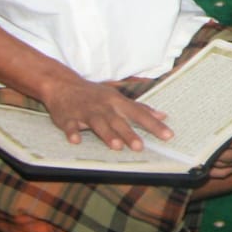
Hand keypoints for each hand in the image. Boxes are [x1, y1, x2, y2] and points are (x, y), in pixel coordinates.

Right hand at [41, 76, 171, 149]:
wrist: (62, 84)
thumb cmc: (95, 95)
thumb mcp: (118, 98)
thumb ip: (140, 108)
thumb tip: (163, 115)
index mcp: (118, 102)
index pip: (139, 114)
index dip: (154, 125)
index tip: (169, 136)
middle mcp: (104, 107)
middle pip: (118, 121)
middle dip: (129, 133)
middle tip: (140, 147)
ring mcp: (85, 111)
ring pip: (97, 123)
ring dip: (106, 134)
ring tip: (116, 146)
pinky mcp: (67, 117)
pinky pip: (69, 125)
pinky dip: (72, 132)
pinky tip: (76, 141)